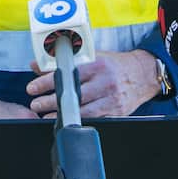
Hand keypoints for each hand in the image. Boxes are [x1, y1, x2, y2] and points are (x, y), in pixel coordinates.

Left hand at [26, 49, 157, 118]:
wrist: (143, 74)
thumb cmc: (115, 64)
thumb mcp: (93, 56)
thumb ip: (66, 61)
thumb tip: (38, 64)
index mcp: (98, 64)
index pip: (68, 73)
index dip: (48, 81)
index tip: (34, 87)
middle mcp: (104, 82)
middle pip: (73, 94)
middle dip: (50, 101)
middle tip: (36, 104)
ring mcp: (111, 99)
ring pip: (82, 110)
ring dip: (61, 114)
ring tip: (45, 116)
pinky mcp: (115, 112)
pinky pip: (94, 119)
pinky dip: (78, 121)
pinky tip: (66, 122)